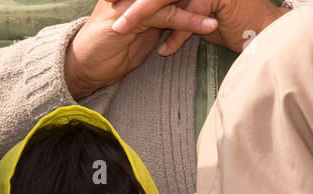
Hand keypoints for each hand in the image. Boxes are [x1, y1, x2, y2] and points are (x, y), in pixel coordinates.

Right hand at [65, 0, 217, 98]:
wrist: (82, 67)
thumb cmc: (109, 53)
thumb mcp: (142, 33)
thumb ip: (159, 20)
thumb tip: (182, 14)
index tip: (218, 1)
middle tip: (231, 0)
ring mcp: (131, 1)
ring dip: (199, 5)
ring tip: (223, 15)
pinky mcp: (130, 17)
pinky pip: (165, 15)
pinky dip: (188, 20)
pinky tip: (206, 25)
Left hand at [111, 0, 286, 56]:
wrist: (263, 37)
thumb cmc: (231, 26)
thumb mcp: (194, 15)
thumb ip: (175, 10)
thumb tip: (151, 16)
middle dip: (130, 0)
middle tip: (108, 9)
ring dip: (142, 14)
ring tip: (122, 29)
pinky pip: (188, 15)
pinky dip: (176, 34)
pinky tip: (165, 50)